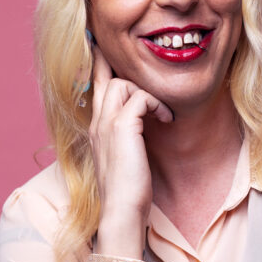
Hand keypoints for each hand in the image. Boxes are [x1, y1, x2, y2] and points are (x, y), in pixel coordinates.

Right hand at [90, 45, 172, 257]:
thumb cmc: (128, 192)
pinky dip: (157, 104)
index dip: (103, 66)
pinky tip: (166, 119)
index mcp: (96, 129)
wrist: (121, 213)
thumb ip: (128, 138)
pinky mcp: (122, 128)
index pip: (96, 87)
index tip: (106, 48)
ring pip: (123, 82)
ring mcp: (106, 124)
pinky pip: (140, 96)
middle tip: (135, 55)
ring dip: (148, 93)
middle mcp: (97, 122)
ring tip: (163, 113)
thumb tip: (144, 125)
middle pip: (106, 76)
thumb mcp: (125, 158)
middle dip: (121, 64)